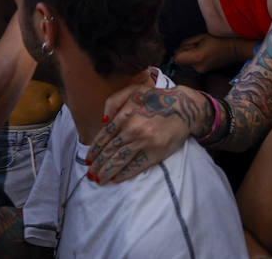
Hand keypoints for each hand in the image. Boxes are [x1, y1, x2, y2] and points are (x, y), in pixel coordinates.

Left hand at [86, 83, 204, 183]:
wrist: (183, 107)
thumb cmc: (156, 98)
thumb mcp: (132, 90)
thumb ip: (113, 102)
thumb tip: (102, 121)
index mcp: (124, 116)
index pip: (103, 137)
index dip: (94, 150)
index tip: (88, 160)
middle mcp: (131, 130)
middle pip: (109, 151)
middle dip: (97, 165)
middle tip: (89, 175)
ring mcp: (143, 143)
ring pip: (119, 160)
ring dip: (107, 172)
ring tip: (98, 180)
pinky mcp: (155, 153)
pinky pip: (135, 166)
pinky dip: (124, 174)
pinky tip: (116, 178)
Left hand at [174, 34, 239, 74]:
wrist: (233, 51)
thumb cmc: (217, 41)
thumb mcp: (200, 37)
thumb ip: (186, 43)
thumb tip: (177, 49)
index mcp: (197, 57)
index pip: (177, 59)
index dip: (178, 52)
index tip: (185, 47)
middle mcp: (197, 67)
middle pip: (182, 61)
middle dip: (185, 53)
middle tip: (196, 46)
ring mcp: (200, 71)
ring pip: (187, 63)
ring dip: (190, 56)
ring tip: (202, 50)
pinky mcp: (203, 72)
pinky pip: (193, 65)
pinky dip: (195, 59)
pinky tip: (204, 55)